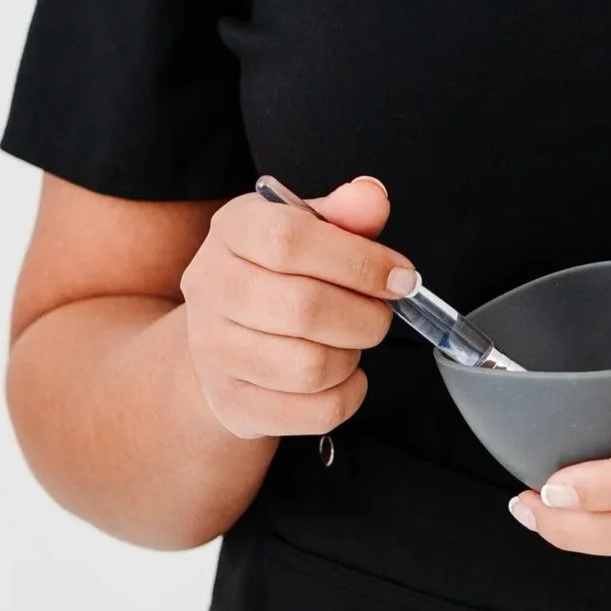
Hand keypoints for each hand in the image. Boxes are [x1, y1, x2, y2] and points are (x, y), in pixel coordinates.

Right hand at [181, 177, 417, 438]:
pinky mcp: (234, 404)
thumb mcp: (312, 230)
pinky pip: (316, 412)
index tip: (400, 277)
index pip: (290, 239)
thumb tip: (371, 199)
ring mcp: (214, 351)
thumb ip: (347, 214)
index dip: (359, 262)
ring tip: (350, 342)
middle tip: (379, 314)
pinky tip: (343, 375)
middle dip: (366, 317)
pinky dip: (348, 395)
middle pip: (304, 309)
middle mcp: (211, 288)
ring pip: (311, 367)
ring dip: (353, 357)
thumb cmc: (282, 276)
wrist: (227, 336)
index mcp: (233, 230)